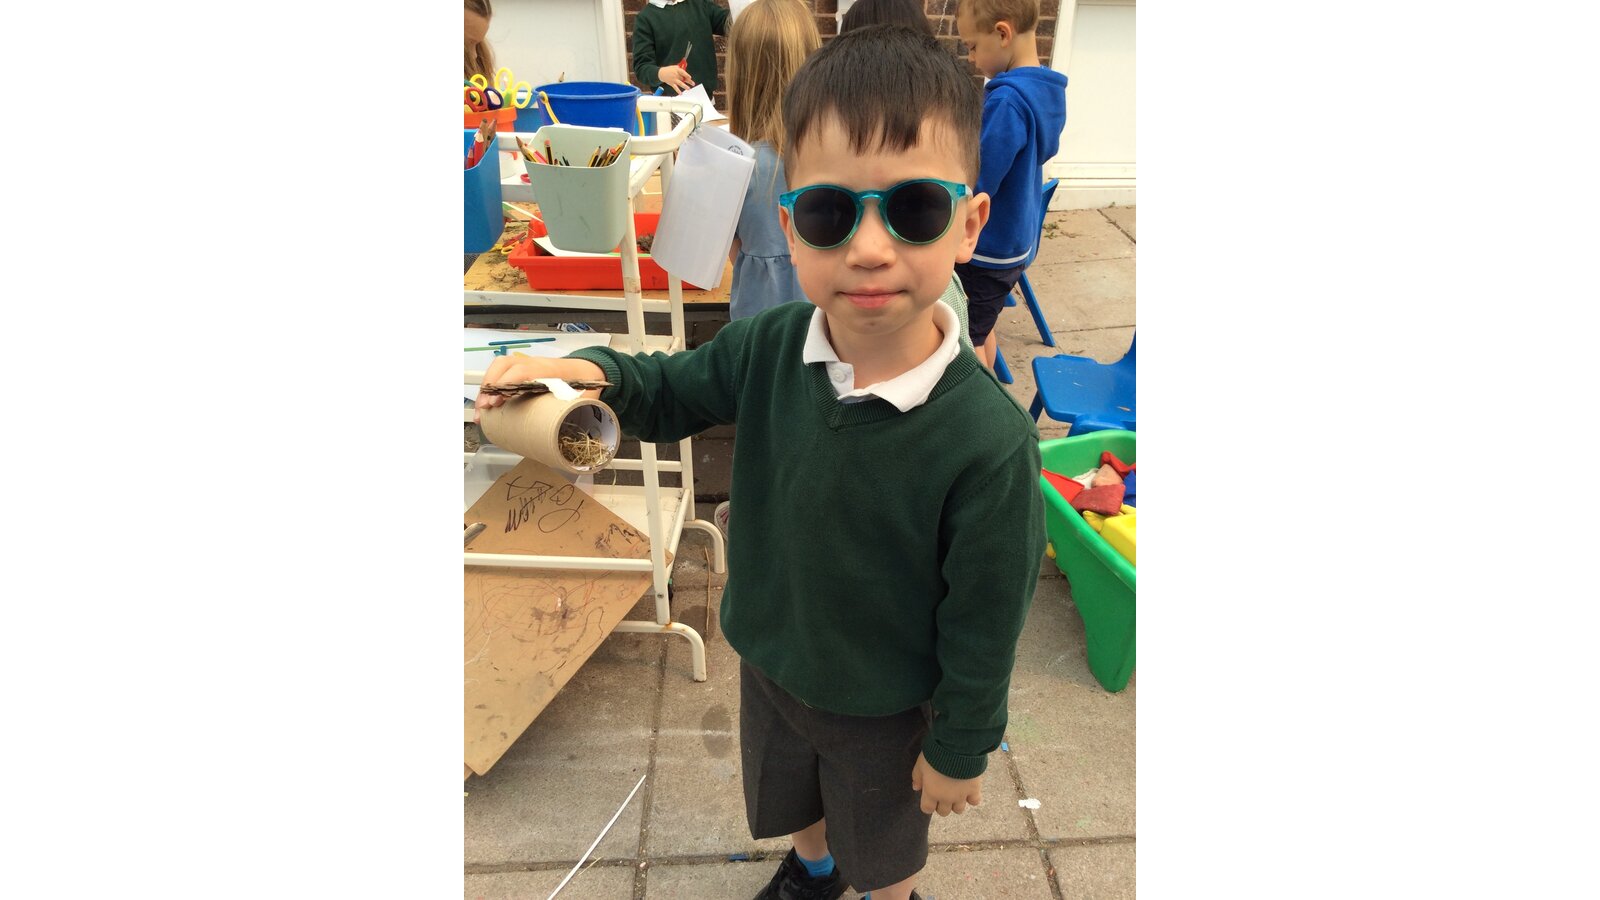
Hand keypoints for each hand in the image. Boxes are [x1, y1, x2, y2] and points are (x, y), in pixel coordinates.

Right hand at [472, 355, 606, 421]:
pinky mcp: (522, 370)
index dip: (507, 384)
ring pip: (500, 367)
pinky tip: (484, 405)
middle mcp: (535, 363)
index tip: (497, 400)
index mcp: (551, 370)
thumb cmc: (586, 384)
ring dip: (487, 386)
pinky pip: (501, 372)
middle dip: (491, 387)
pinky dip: (490, 386)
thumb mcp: (586, 398)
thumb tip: (570, 433)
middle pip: (506, 366)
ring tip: (481, 410)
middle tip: (485, 409)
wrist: (589, 370)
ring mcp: (527, 364)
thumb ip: (577, 411)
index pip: (523, 371)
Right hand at [657, 65, 693, 92]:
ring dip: (685, 86)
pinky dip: (678, 91)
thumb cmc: (669, 70)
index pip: (683, 72)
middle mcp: (675, 75)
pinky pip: (675, 88)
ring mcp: (674, 80)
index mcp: (677, 70)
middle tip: (693, 83)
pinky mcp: (672, 84)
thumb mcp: (675, 67)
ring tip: (688, 88)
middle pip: (683, 78)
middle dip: (689, 81)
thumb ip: (680, 68)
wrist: (661, 73)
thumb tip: (686, 69)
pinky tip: (680, 93)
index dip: (686, 75)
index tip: (690, 77)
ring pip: (680, 83)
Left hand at [911, 752, 982, 816]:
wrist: (956, 748)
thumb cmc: (936, 755)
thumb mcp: (920, 764)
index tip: (930, 797)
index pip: (927, 809)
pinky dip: (972, 798)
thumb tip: (916, 788)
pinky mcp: (974, 789)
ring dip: (956, 803)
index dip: (928, 804)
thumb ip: (917, 777)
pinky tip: (969, 790)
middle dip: (942, 804)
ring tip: (956, 792)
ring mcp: (961, 795)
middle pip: (943, 812)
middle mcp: (946, 798)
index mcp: (931, 793)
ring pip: (959, 810)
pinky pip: (975, 801)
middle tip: (943, 793)